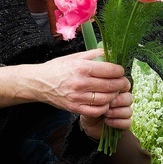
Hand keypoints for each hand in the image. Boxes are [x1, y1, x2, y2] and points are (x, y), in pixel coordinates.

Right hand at [0, 49, 131, 119]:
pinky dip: (104, 107)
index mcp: (81, 67)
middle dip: (121, 84)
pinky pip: (96, 111)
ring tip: (114, 92)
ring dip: (114, 96)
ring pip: (106, 99)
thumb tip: (110, 52)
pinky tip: (104, 101)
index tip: (121, 71)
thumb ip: (93, 54)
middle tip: (123, 82)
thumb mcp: (74, 56)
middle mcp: (80, 83)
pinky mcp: (74, 108)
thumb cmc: (57, 68)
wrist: (39, 83)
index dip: (120, 71)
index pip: (110, 70)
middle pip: (111, 86)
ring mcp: (77, 97)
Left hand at [79, 90, 132, 140]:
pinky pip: (128, 123)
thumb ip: (100, 93)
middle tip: (109, 104)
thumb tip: (108, 92)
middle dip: (119, 101)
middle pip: (129, 98)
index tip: (108, 92)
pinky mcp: (124, 124)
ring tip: (106, 114)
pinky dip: (118, 122)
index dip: (119, 89)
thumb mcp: (92, 98)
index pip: (125, 87)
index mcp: (117, 92)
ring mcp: (124, 113)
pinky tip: (108, 121)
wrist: (87, 123)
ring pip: (129, 111)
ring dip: (117, 112)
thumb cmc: (89, 107)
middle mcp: (122, 102)